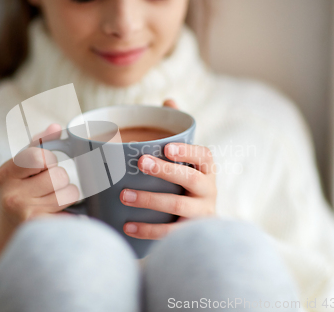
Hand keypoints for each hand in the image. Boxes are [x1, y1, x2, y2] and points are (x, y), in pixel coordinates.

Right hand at [0, 123, 78, 271]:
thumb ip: (37, 148)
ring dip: (67, 199)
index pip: (39, 155)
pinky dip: (72, 215)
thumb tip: (56, 127)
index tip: (43, 170)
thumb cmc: (17, 202)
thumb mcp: (18, 174)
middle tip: (46, 194)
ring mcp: (26, 214)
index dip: (48, 161)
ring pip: (70, 193)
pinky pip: (73, 213)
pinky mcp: (42, 231)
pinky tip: (58, 220)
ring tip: (51, 207)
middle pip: (59, 175)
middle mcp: (12, 195)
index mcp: (6, 175)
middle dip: (59, 183)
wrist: (8, 244)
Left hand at [119, 99, 215, 239]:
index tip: (167, 147)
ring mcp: (201, 213)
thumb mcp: (187, 159)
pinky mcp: (190, 233)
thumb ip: (178, 131)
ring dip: (150, 200)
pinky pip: (170, 233)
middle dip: (166, 171)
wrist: (204, 226)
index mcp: (206, 169)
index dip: (187, 151)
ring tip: (124, 196)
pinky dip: (148, 230)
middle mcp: (209, 190)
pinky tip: (127, 227)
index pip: (203, 156)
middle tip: (140, 163)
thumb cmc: (188, 183)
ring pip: (179, 206)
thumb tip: (168, 99)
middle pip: (191, 179)